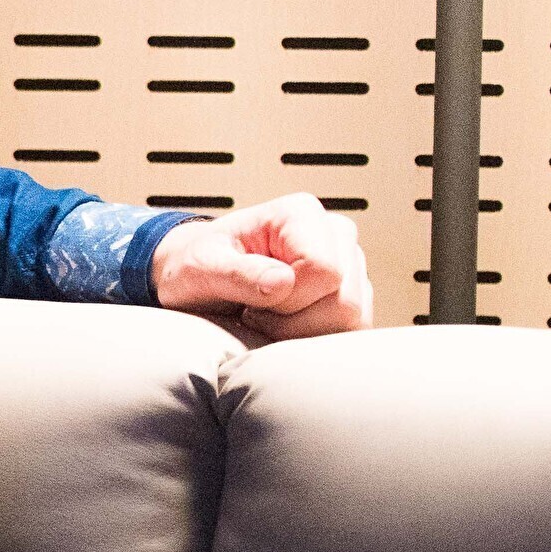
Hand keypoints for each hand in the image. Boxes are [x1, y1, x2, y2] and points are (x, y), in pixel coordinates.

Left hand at [149, 193, 373, 338]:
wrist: (200, 277)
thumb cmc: (197, 266)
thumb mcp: (200, 269)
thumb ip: (238, 274)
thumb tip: (284, 284)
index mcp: (300, 215)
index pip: (323, 270)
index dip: (288, 299)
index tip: (253, 301)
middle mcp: (334, 234)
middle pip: (344, 301)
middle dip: (295, 321)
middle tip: (256, 312)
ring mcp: (349, 264)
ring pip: (353, 320)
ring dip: (305, 331)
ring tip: (269, 316)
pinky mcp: (352, 292)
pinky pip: (353, 330)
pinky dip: (317, 337)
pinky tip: (286, 324)